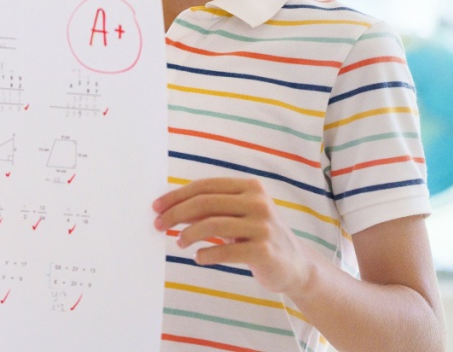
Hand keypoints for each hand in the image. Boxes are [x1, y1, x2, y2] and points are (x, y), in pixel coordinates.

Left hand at [153, 177, 316, 295]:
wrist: (295, 265)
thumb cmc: (257, 236)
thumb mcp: (236, 216)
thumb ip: (209, 210)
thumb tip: (169, 208)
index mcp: (250, 187)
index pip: (205, 186)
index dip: (176, 196)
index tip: (156, 207)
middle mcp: (259, 203)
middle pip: (205, 203)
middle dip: (175, 214)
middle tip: (158, 225)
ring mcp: (263, 226)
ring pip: (212, 225)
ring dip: (188, 234)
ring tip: (179, 242)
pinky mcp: (264, 251)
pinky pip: (224, 251)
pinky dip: (206, 254)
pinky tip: (198, 257)